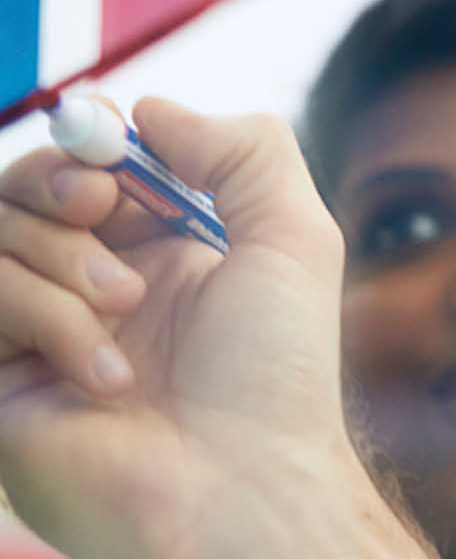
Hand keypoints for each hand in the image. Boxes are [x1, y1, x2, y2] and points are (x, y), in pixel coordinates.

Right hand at [0, 99, 420, 558]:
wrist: (239, 483)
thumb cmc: (275, 373)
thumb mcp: (292, 236)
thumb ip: (242, 150)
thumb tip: (147, 108)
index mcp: (156, 248)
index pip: (87, 162)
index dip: (90, 141)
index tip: (114, 145)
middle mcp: (89, 284)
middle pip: (20, 187)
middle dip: (57, 179)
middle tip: (100, 207)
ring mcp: (35, 332)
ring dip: (62, 259)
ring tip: (124, 308)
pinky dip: (51, 323)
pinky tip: (107, 376)